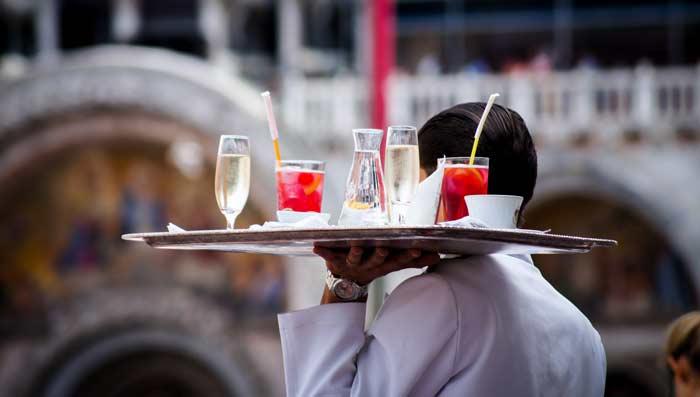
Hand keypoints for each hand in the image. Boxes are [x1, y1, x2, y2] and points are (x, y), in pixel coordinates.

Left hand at [313, 245, 440, 285]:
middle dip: (380, 254)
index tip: (417, 250)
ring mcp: (351, 263)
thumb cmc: (372, 266)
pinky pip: (328, 256)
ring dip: (355, 252)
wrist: (345, 283)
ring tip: (355, 244)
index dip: (407, 257)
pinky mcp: (334, 261)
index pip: (398, 261)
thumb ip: (412, 260)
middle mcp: (368, 265)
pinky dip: (322, 251)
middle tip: (384, 247)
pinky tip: (316, 246)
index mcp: (383, 264)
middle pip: (377, 260)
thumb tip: (437, 257)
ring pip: (355, 257)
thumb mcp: (392, 264)